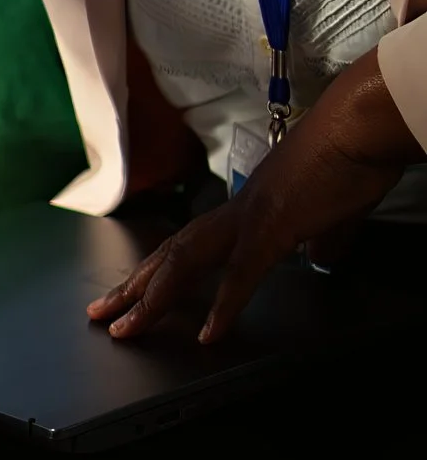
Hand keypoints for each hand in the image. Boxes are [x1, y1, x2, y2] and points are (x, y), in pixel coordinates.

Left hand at [88, 49, 422, 342]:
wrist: (359, 125)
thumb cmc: (348, 157)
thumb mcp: (329, 208)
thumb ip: (320, 236)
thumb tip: (320, 255)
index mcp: (245, 208)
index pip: (188, 244)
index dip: (155, 270)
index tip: (131, 293)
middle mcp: (236, 213)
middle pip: (169, 254)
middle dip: (132, 288)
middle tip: (101, 315)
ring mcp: (250, 221)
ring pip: (184, 263)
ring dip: (153, 299)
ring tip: (127, 327)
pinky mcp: (273, 229)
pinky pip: (240, 275)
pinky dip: (223, 306)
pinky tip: (207, 334)